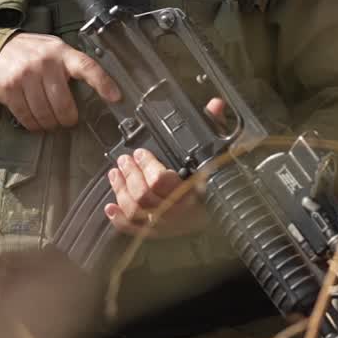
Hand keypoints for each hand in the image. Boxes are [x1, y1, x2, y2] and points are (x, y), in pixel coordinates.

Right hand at [0, 33, 120, 131]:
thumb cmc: (32, 55)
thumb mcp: (55, 51)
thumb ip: (71, 66)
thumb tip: (96, 91)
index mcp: (61, 52)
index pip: (87, 67)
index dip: (103, 83)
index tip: (115, 97)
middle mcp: (44, 62)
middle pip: (63, 103)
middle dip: (67, 118)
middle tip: (67, 120)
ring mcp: (25, 75)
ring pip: (45, 113)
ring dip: (50, 123)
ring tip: (50, 121)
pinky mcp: (10, 88)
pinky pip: (27, 116)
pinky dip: (34, 124)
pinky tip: (36, 122)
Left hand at [103, 99, 228, 237]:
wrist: (227, 209)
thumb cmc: (218, 179)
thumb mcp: (217, 153)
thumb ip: (213, 127)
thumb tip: (215, 104)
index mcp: (194, 191)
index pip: (161, 181)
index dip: (146, 165)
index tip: (140, 152)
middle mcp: (179, 211)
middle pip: (144, 195)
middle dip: (130, 174)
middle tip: (124, 160)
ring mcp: (167, 224)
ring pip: (136, 210)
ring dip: (121, 190)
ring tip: (115, 173)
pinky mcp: (158, 233)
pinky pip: (135, 230)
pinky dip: (119, 219)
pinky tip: (110, 206)